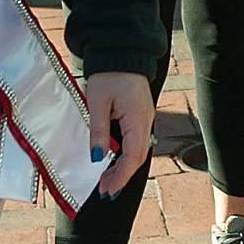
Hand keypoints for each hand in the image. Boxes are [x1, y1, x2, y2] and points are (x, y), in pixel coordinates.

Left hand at [87, 71, 155, 196]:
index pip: (133, 156)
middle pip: (138, 157)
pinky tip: (113, 160)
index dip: (121, 176)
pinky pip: (135, 141)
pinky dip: (125, 155)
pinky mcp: (140, 115)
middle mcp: (146, 122)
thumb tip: (98, 158)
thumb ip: (98, 131)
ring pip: (137, 151)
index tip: (108, 190)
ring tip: (106, 180)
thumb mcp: (98, 103)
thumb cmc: (109, 74)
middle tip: (105, 191)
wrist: (122, 52)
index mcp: (138, 119)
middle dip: (122, 176)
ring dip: (123, 167)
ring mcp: (145, 118)